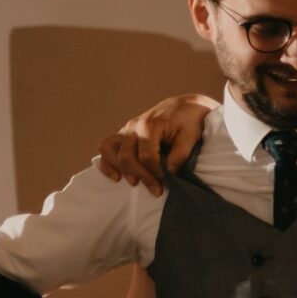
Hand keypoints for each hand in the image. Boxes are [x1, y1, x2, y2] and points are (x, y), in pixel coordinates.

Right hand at [96, 93, 217, 193]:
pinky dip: (107, 163)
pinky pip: (106, 147)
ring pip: (111, 152)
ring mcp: (126, 130)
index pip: (147, 156)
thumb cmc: (188, 122)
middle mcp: (133, 127)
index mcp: (150, 126)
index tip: (166, 182)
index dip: (156, 172)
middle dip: (142, 176)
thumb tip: (169, 174)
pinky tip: (116, 176)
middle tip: (156, 190)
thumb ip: (180, 155)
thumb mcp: (190, 138)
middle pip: (127, 157)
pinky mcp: (124, 135)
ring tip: (135, 183)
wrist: (183, 107)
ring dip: (122, 170)